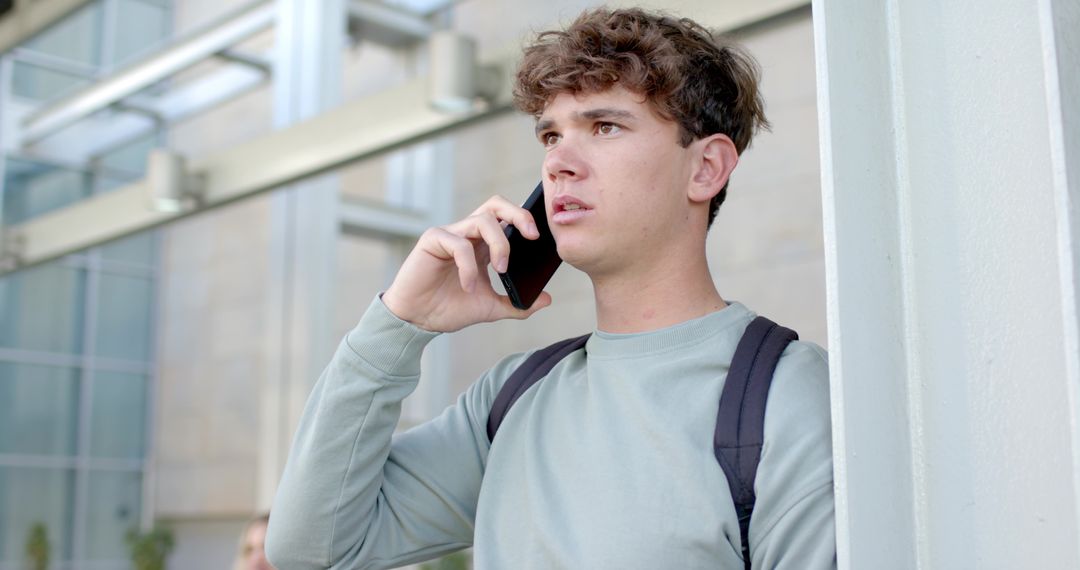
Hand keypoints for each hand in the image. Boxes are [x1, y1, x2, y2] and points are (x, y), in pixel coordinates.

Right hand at [381, 195, 552, 331]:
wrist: (417, 321)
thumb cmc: (448, 308)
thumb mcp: (490, 308)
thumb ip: (517, 304)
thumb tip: (547, 300)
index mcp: (482, 245)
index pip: (506, 218)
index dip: (525, 219)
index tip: (540, 238)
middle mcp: (467, 235)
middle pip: (496, 205)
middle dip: (518, 214)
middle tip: (531, 236)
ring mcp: (450, 235)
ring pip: (482, 220)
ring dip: (500, 244)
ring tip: (501, 270)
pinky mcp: (432, 240)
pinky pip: (458, 243)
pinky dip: (469, 266)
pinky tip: (468, 286)